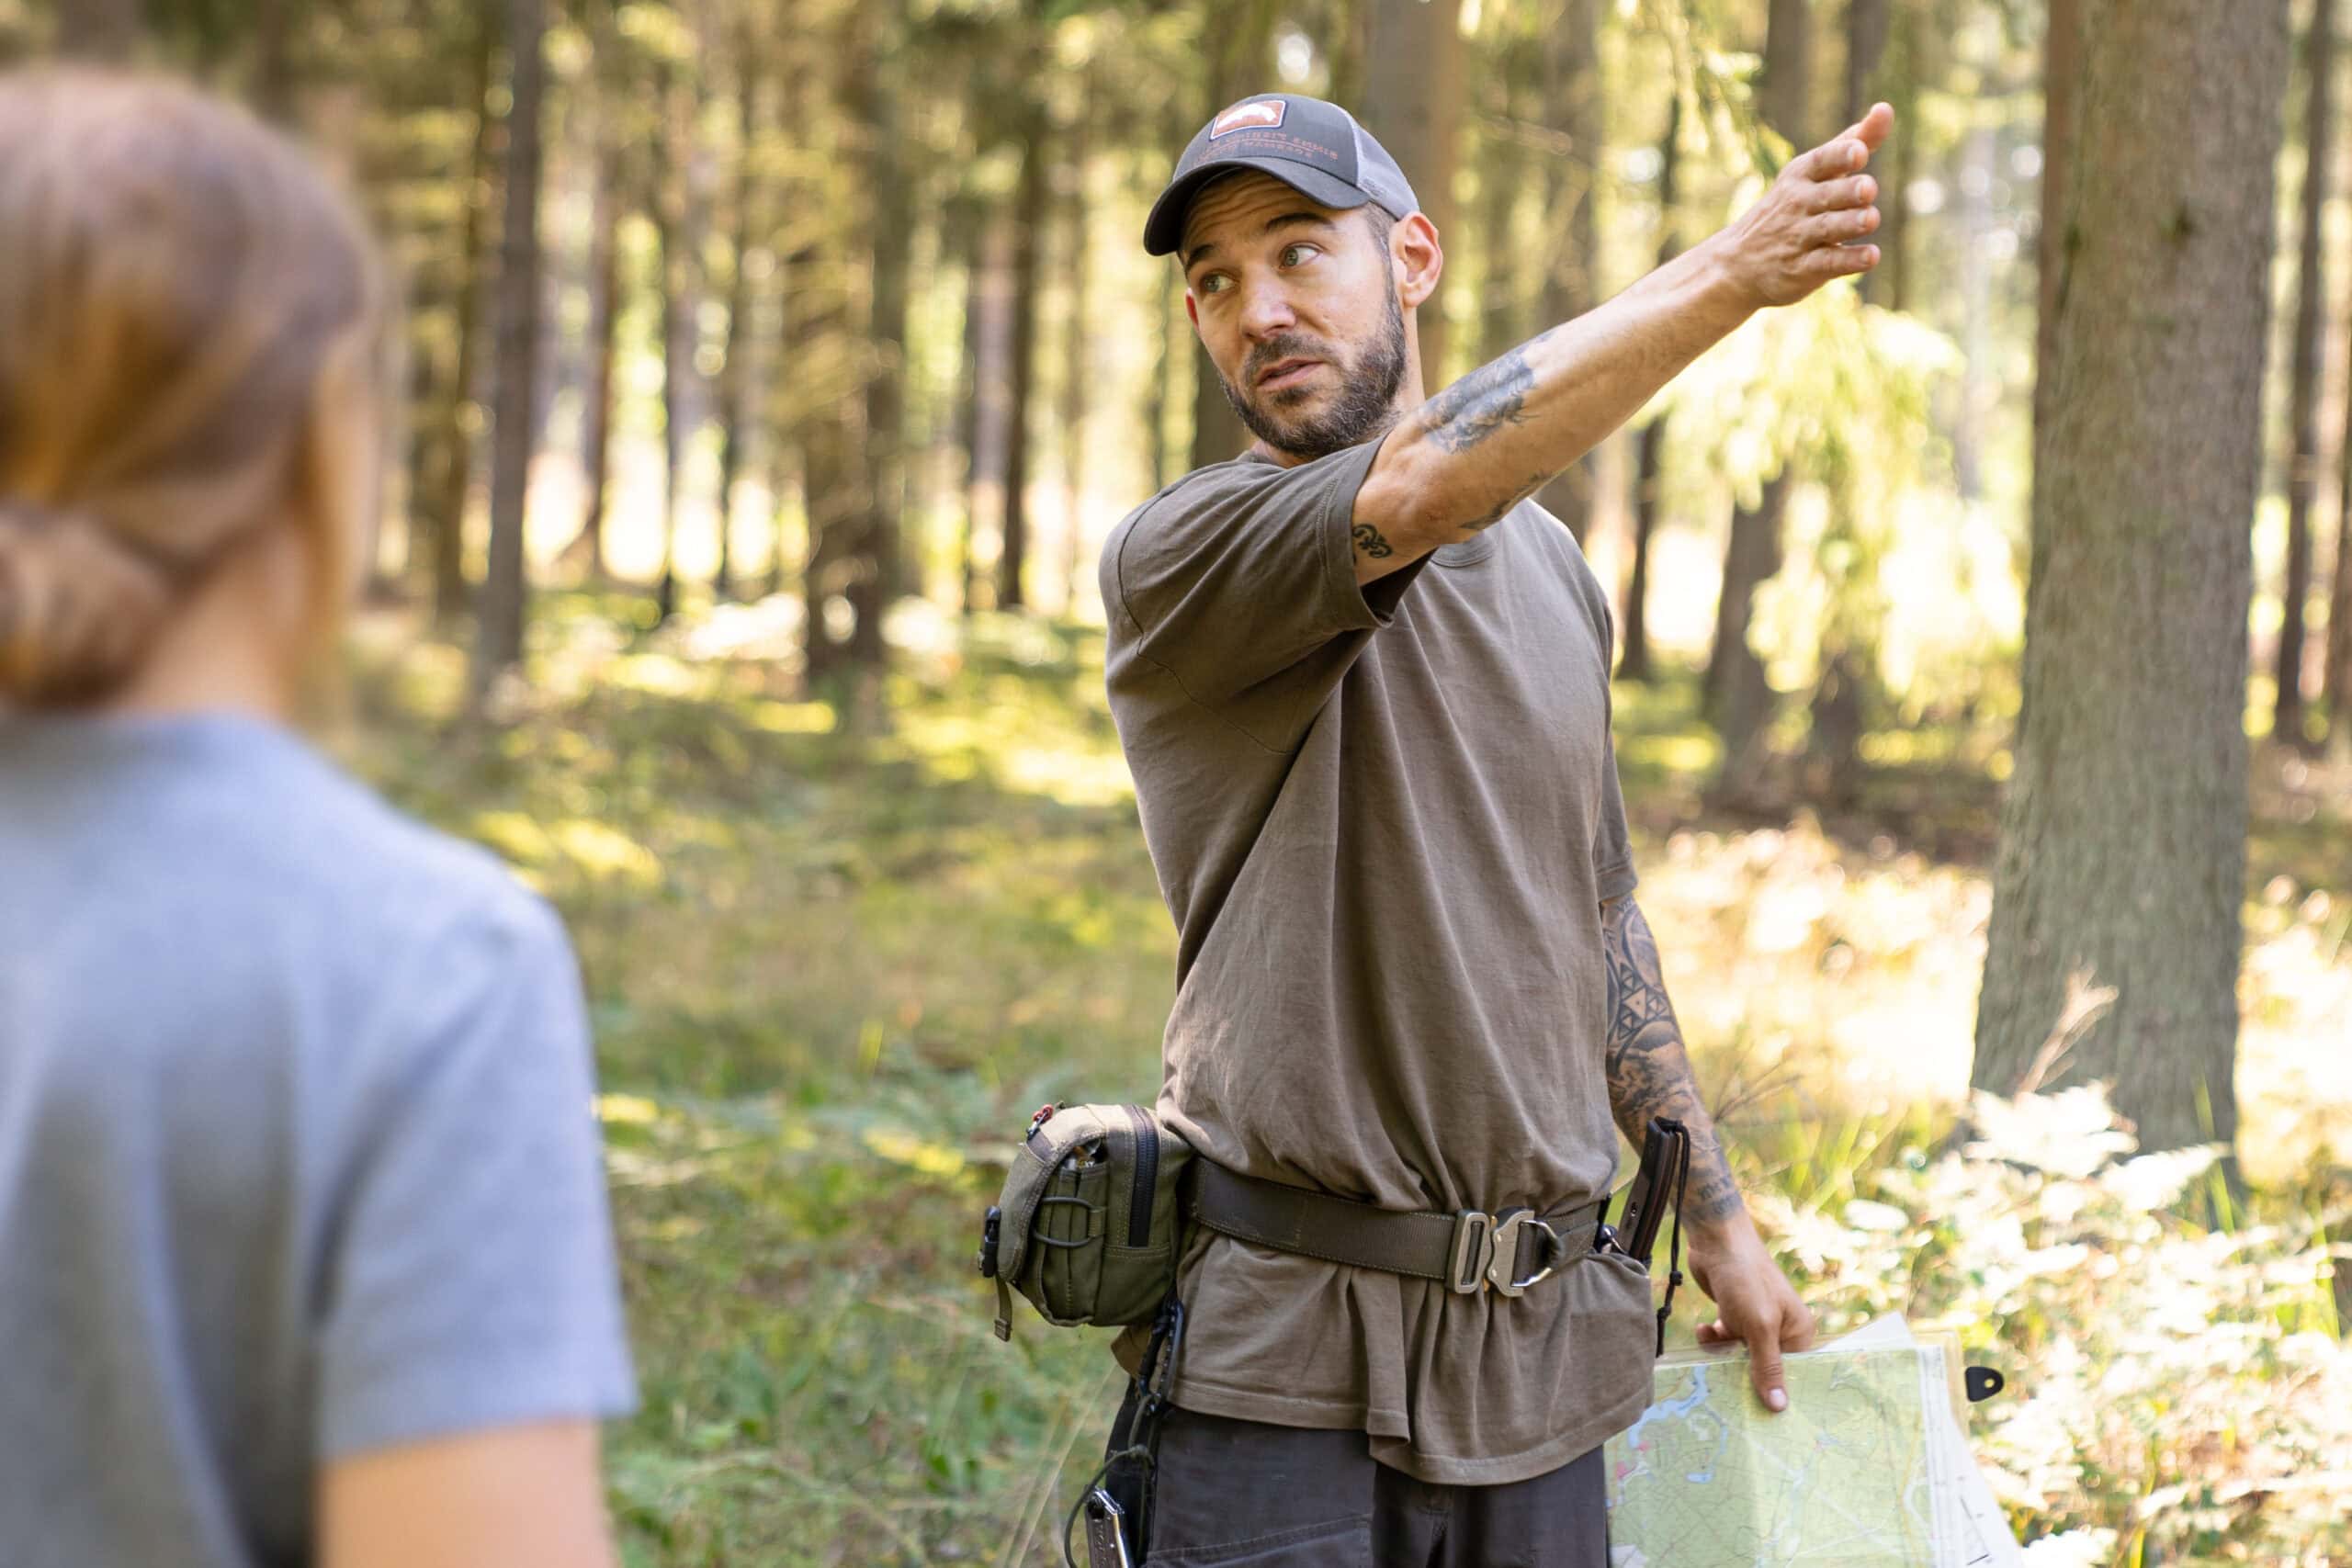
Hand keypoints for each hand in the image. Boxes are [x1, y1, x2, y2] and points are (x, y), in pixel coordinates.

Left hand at [1686, 1222, 1816, 1411]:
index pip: (1792, 1373)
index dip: (1777, 1391)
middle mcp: (1780, 1329)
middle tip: (1725, 1389)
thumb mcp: (1759, 1326)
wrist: (1716, 1241)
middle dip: (1743, 1373)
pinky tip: (1703, 1328)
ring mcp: (1755, 1322)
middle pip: (1763, 1367)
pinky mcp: (1733, 1314)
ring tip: (1711, 1341)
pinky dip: (1712, 1338)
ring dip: (1721, 1353)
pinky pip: (1723, 1340)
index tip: (1761, 1414)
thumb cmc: (1745, 1279)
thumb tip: (1779, 1407)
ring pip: (1738, 1355)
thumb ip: (1768, 1367)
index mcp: (1799, 1331)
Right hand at [1709, 102, 1895, 310]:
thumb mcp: (1812, 172)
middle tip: (1868, 189)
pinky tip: (1872, 256)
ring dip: (1851, 223)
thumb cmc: (1789, 208)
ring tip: (1871, 219)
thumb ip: (1853, 141)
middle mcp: (1798, 204)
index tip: (1860, 152)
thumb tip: (1886, 108)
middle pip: (1828, 195)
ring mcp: (1798, 238)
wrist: (1737, 263)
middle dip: (1849, 191)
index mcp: (1801, 176)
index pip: (1823, 161)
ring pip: (1828, 228)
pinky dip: (1849, 260)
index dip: (1842, 155)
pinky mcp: (1801, 270)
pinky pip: (1827, 263)